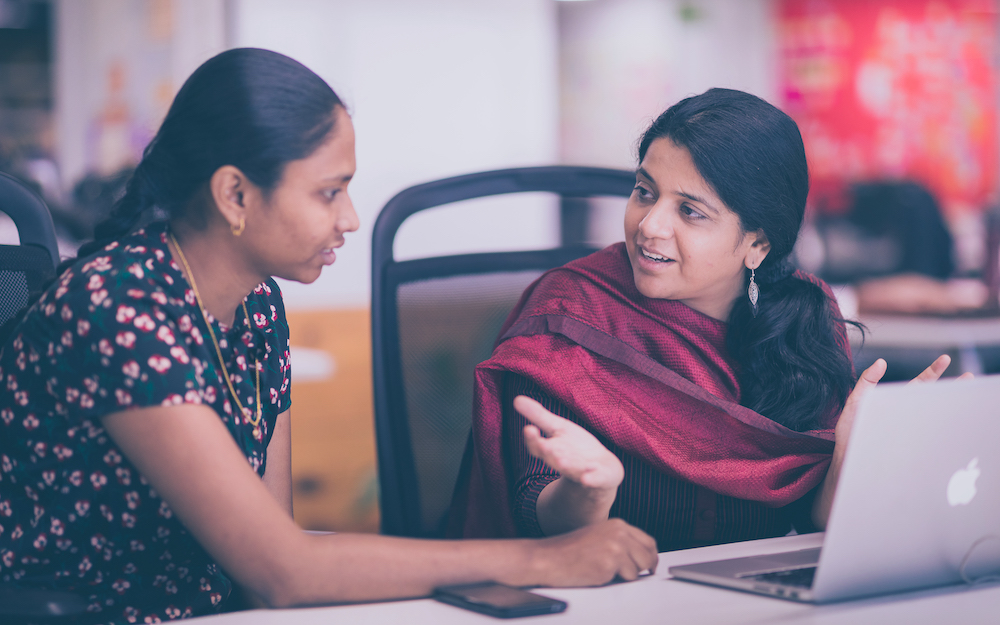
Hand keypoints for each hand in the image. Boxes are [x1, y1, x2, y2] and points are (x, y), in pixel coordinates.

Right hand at [516, 395, 623, 492]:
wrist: (601, 468)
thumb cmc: (575, 446)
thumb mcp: (558, 428)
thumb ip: (538, 416)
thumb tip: (516, 399)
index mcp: (550, 450)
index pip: (537, 446)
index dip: (532, 439)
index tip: (529, 429)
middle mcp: (562, 463)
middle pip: (551, 459)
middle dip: (547, 453)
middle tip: (543, 446)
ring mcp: (580, 472)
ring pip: (570, 470)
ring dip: (566, 467)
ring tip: (561, 461)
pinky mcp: (597, 478)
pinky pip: (593, 480)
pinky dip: (590, 479)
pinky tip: (587, 478)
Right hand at [531, 518, 658, 586]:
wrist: (549, 557)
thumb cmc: (569, 550)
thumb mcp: (599, 536)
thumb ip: (620, 541)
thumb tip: (642, 557)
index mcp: (617, 524)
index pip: (647, 541)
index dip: (651, 556)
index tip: (650, 566)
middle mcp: (619, 533)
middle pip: (649, 556)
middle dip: (643, 568)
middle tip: (629, 574)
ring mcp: (616, 547)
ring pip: (639, 569)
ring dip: (626, 575)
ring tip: (604, 570)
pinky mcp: (611, 563)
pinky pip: (627, 579)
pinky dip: (615, 581)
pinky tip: (598, 573)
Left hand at [835, 354, 969, 446]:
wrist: (846, 456)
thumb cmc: (851, 430)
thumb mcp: (857, 400)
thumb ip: (867, 381)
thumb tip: (881, 362)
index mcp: (897, 401)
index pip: (919, 383)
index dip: (933, 371)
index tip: (945, 359)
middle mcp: (907, 414)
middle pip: (933, 398)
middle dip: (952, 387)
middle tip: (970, 377)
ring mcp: (909, 429)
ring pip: (933, 415)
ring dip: (950, 407)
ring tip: (965, 396)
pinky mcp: (909, 444)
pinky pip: (926, 435)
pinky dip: (938, 429)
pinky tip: (949, 423)